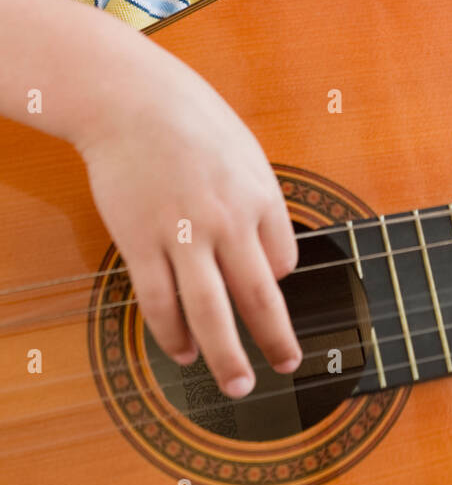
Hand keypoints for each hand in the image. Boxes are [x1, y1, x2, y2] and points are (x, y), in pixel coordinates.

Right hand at [75, 45, 300, 396]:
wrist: (131, 99)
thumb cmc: (191, 120)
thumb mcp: (245, 151)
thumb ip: (258, 201)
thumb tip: (269, 255)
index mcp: (260, 196)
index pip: (284, 260)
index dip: (277, 280)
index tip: (266, 288)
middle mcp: (227, 221)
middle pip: (259, 297)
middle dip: (277, 340)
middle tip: (287, 367)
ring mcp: (182, 235)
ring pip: (210, 313)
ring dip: (226, 356)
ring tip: (238, 384)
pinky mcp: (140, 243)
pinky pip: (160, 302)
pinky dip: (172, 334)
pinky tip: (181, 351)